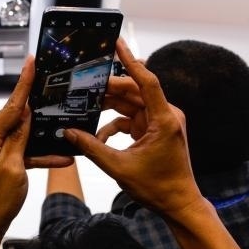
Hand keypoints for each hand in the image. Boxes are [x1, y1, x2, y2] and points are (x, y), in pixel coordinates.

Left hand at [0, 58, 71, 248]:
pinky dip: (38, 153)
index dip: (24, 83)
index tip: (31, 63)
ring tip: (62, 126)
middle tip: (52, 89)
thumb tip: (26, 113)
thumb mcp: (14, 167)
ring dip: (42, 136)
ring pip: (22, 135)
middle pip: (16, 116)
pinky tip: (61, 156)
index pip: (10, 105)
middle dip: (36, 107)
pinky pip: (22, 151)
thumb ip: (21, 137)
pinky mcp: (1, 161)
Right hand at [63, 39, 201, 218]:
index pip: (146, 81)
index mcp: (164, 119)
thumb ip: (92, 148)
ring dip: (110, 105)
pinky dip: (115, 124)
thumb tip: (69, 133)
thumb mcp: (119, 168)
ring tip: (86, 104)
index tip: (117, 43)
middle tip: (85, 82)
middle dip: (108, 88)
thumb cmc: (159, 188)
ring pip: (131, 103)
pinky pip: (132, 119)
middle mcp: (166, 115)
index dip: (130, 61)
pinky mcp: (155, 130)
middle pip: (134, 91)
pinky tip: (97, 135)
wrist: (179, 204)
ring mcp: (161, 122)